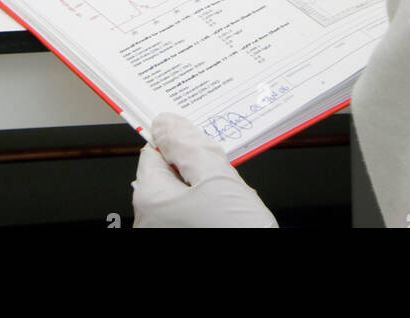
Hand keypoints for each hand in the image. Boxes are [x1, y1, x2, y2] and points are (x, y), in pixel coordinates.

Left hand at [132, 113, 277, 228]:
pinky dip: (210, 214)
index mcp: (150, 199)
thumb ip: (189, 145)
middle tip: (225, 178)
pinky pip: (192, 219)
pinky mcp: (181, 241)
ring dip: (207, 193)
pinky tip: (230, 220)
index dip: (183, 144)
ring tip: (231, 205)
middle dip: (198, 171)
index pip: (156, 151)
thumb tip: (166, 123)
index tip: (205, 146)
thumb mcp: (217, 178)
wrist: (260, 287)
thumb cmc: (236, 234)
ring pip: (184, 199)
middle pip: (170, 176)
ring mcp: (164, 236)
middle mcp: (148, 223)